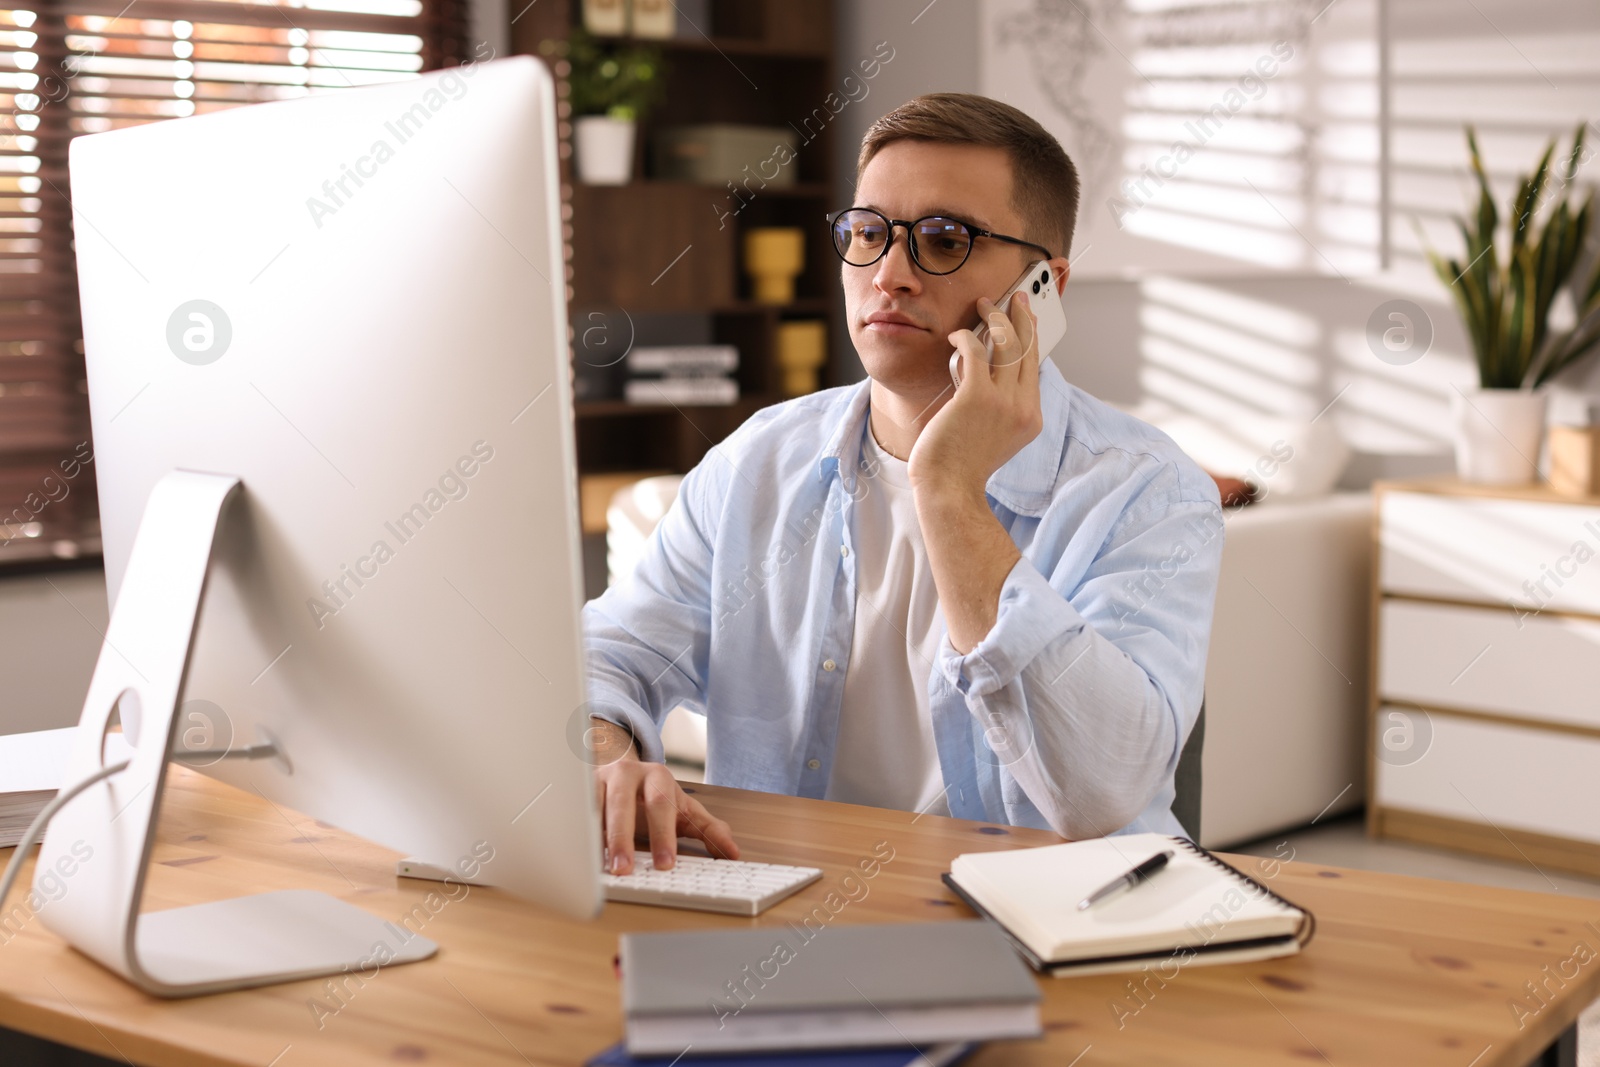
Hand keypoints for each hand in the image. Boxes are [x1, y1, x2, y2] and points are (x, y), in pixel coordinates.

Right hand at [589, 718, 739, 874]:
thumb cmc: (654, 797)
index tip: (666, 864)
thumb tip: (733, 853)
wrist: (621, 771)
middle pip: (622, 804)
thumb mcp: (684, 810)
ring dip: (594, 837)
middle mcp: (626, 773)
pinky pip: (573, 811)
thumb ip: (709, 830)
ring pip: (592, 806)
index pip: (661, 804)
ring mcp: (598, 779)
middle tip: (625, 870)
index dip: (663, 835)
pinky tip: (576, 853)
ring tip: (597, 867)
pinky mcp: (576, 790)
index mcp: (657, 777)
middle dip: (623, 838)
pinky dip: (575, 833)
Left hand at [908, 289, 1042, 499]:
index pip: (1035, 368)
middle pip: (1028, 348)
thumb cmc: (962, 465)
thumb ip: (1000, 408)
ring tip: (983, 303)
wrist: (949, 489)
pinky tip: (956, 335)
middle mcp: (1023, 407)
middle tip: (1016, 295)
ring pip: (1007, 343)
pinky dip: (966, 336)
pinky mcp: (977, 396)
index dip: (1032, 338)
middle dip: (1023, 316)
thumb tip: (989, 370)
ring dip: (995, 316)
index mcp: (1031, 418)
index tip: (1028, 319)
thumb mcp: (995, 437)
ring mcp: (1003, 401)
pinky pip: (977, 351)